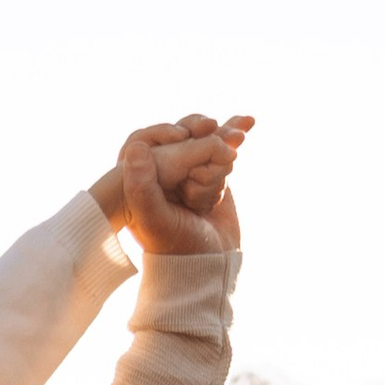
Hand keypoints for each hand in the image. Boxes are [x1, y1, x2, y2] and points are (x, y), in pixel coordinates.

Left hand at [92, 113, 251, 251]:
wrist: (211, 262)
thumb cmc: (177, 247)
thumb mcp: (155, 220)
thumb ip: (142, 188)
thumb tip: (136, 148)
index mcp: (140, 179)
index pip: (155, 140)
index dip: (176, 137)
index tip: (188, 143)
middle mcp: (162, 171)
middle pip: (185, 136)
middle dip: (206, 145)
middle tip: (221, 156)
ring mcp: (188, 169)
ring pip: (207, 141)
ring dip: (222, 151)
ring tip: (227, 169)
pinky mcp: (210, 171)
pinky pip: (221, 145)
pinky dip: (234, 132)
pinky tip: (248, 122)